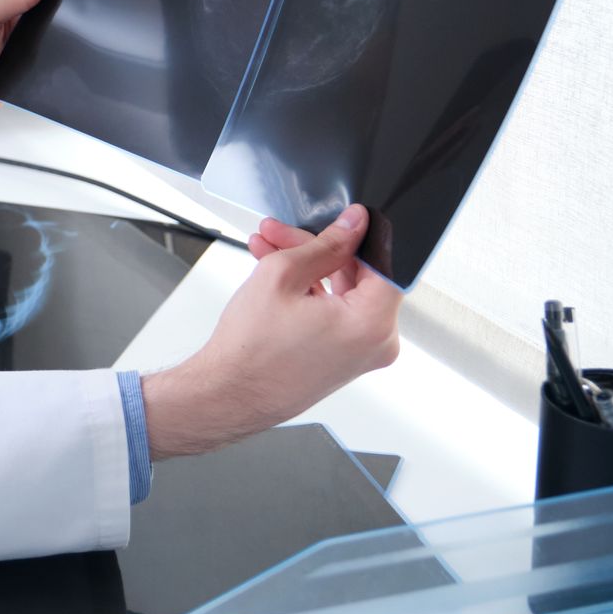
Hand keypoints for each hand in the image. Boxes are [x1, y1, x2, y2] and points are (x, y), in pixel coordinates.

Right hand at [141, 205, 401, 459]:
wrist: (229, 393)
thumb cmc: (251, 349)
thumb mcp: (283, 275)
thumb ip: (325, 244)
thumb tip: (353, 225)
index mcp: (371, 323)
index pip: (383, 262)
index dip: (357, 235)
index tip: (340, 220)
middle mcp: (376, 343)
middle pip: (357, 276)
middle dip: (315, 249)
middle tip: (278, 234)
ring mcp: (360, 354)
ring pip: (341, 293)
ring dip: (306, 268)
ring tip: (266, 251)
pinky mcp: (343, 359)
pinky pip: (335, 314)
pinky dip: (310, 295)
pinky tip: (275, 278)